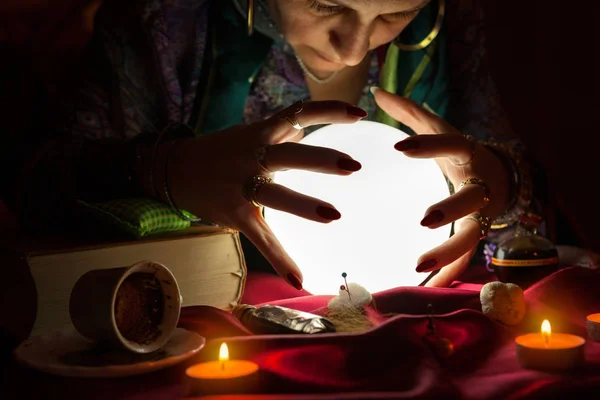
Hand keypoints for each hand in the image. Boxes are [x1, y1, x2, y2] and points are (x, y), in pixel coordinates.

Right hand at [163, 101, 367, 289]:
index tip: (359, 114)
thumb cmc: (221, 151)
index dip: (328, 111)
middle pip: (289, 155)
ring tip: (334, 215)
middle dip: (320, 159)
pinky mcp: (235, 213)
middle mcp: (252, 156)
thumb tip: (307, 124)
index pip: (297, 114)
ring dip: (303, 205)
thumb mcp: (249, 133)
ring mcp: (242, 185)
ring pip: (275, 194)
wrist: (175, 169)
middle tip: (354, 166)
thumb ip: (279, 130)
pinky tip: (298, 279)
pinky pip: (260, 237)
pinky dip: (278, 259)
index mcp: (260, 133)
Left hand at [372, 88, 510, 286]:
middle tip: (425, 220)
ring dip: (449, 253)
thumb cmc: (459, 151)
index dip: (430, 146)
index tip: (400, 148)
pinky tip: (425, 287)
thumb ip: (410, 111)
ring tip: (419, 266)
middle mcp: (478, 185)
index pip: (453, 145)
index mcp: (467, 155)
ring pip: (471, 236)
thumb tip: (375, 91)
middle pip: (471, 199)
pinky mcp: (476, 234)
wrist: (500, 175)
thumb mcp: (440, 128)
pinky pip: (464, 258)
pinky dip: (447, 273)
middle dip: (452, 208)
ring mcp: (480, 214)